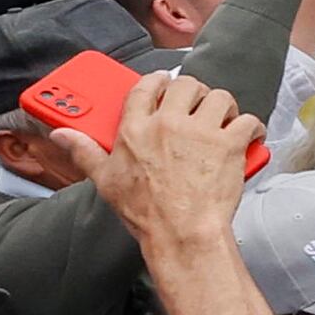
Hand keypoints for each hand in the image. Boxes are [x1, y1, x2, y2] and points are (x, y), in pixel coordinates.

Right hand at [76, 72, 260, 245]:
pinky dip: (253, 127)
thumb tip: (62, 135)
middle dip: (193, 91)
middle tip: (196, 104)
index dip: (157, 80)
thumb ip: (84, 151)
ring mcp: (201, 132)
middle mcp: (168, 124)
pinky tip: (249, 136)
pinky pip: (248, 121)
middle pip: (185, 85)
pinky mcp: (229, 145)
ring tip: (223, 119)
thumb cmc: (147, 212)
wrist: (182, 234)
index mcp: (136, 129)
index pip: (145, 87)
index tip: (163, 83)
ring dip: (224, 106)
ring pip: (219, 97)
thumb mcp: (105, 180)